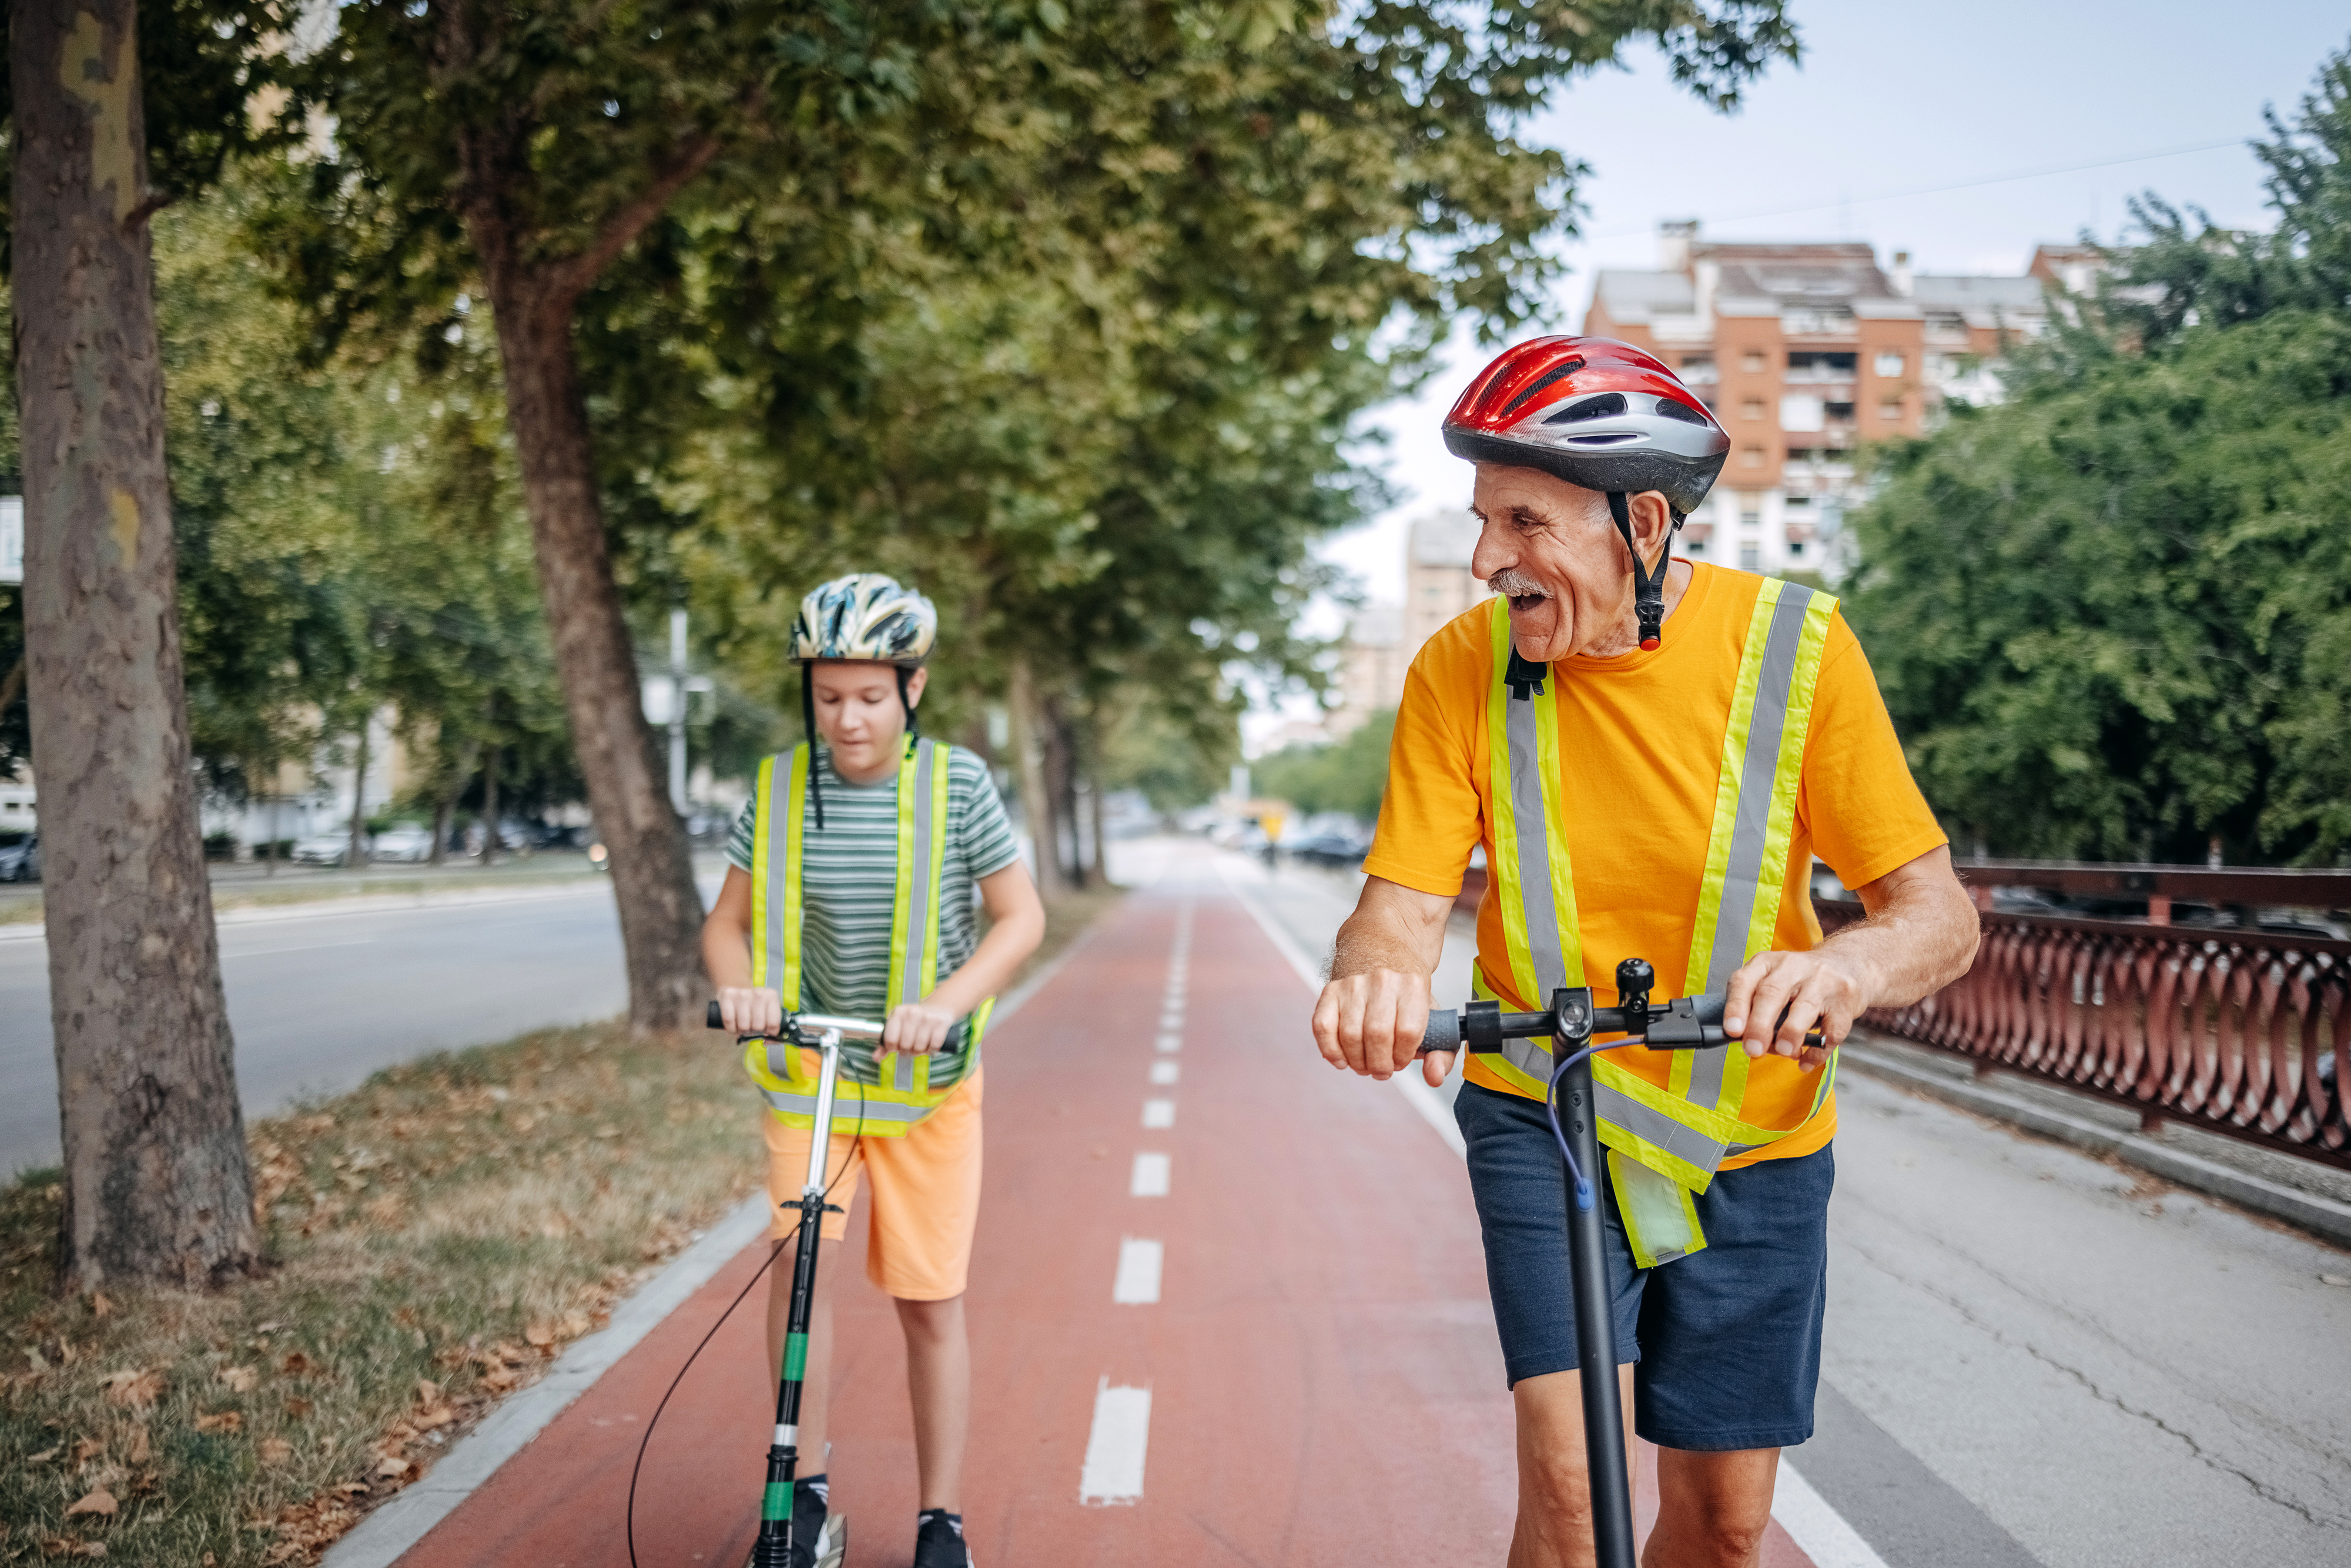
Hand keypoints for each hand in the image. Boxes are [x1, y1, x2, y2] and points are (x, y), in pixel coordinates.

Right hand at [718, 986, 783, 1037]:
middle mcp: (758, 993)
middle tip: (751, 1030)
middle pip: (758, 1026)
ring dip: (742, 1032)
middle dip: (754, 1033)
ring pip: (743, 1025)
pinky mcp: (727, 995)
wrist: (737, 987)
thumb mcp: (767, 1010)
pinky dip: (730, 1029)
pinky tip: (733, 1027)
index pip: (773, 1023)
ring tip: (742, 1028)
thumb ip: (772, 1027)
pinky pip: (729, 1021)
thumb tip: (767, 1042)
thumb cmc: (754, 1004)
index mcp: (771, 996)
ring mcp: (742, 994)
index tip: (766, 1032)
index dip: (769, 1032)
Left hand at [884, 1002, 955, 1055]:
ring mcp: (927, 1017)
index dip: (893, 1048)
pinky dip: (932, 1050)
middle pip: (905, 1045)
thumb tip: (875, 1058)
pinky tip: (931, 1045)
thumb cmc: (914, 1022)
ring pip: (920, 1047)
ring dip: (921, 1051)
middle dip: (908, 1051)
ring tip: (921, 1045)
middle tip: (911, 1047)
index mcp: (898, 1013)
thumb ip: (884, 1044)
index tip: (897, 1047)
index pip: (891, 1039)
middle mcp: (912, 1012)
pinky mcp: (941, 1023)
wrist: (938, 1009)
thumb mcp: (898, 1028)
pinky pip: (934, 1045)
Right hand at [1312, 968, 1442, 1083]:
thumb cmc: (1407, 1001)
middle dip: (1379, 1064)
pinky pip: (1323, 1027)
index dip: (1403, 1056)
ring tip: (1364, 1064)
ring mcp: (1353, 984)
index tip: (1400, 1061)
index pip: (1408, 1031)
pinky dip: (1331, 1051)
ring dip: (1356, 1061)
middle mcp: (1383, 980)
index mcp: (1414, 985)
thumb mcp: (1433, 1022)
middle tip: (1381, 1070)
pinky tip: (1342, 1060)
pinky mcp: (1331, 991)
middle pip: (1377, 1034)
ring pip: (1350, 1034)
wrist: (1383, 958)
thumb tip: (1434, 1077)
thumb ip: (1441, 1054)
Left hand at [1720, 947, 1869, 1070]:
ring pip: (1804, 1008)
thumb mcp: (1773, 980)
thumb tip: (1743, 1041)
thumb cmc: (1800, 980)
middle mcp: (1793, 967)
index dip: (1736, 1006)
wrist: (1848, 964)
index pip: (1744, 981)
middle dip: (1760, 1025)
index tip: (1732, 1031)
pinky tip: (1806, 1061)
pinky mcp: (1845, 1001)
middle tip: (1754, 1049)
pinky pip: (1832, 1030)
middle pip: (1772, 993)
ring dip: (1790, 1034)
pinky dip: (1818, 1051)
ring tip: (1783, 1052)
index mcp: (1767, 963)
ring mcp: (1822, 981)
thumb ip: (1755, 1005)